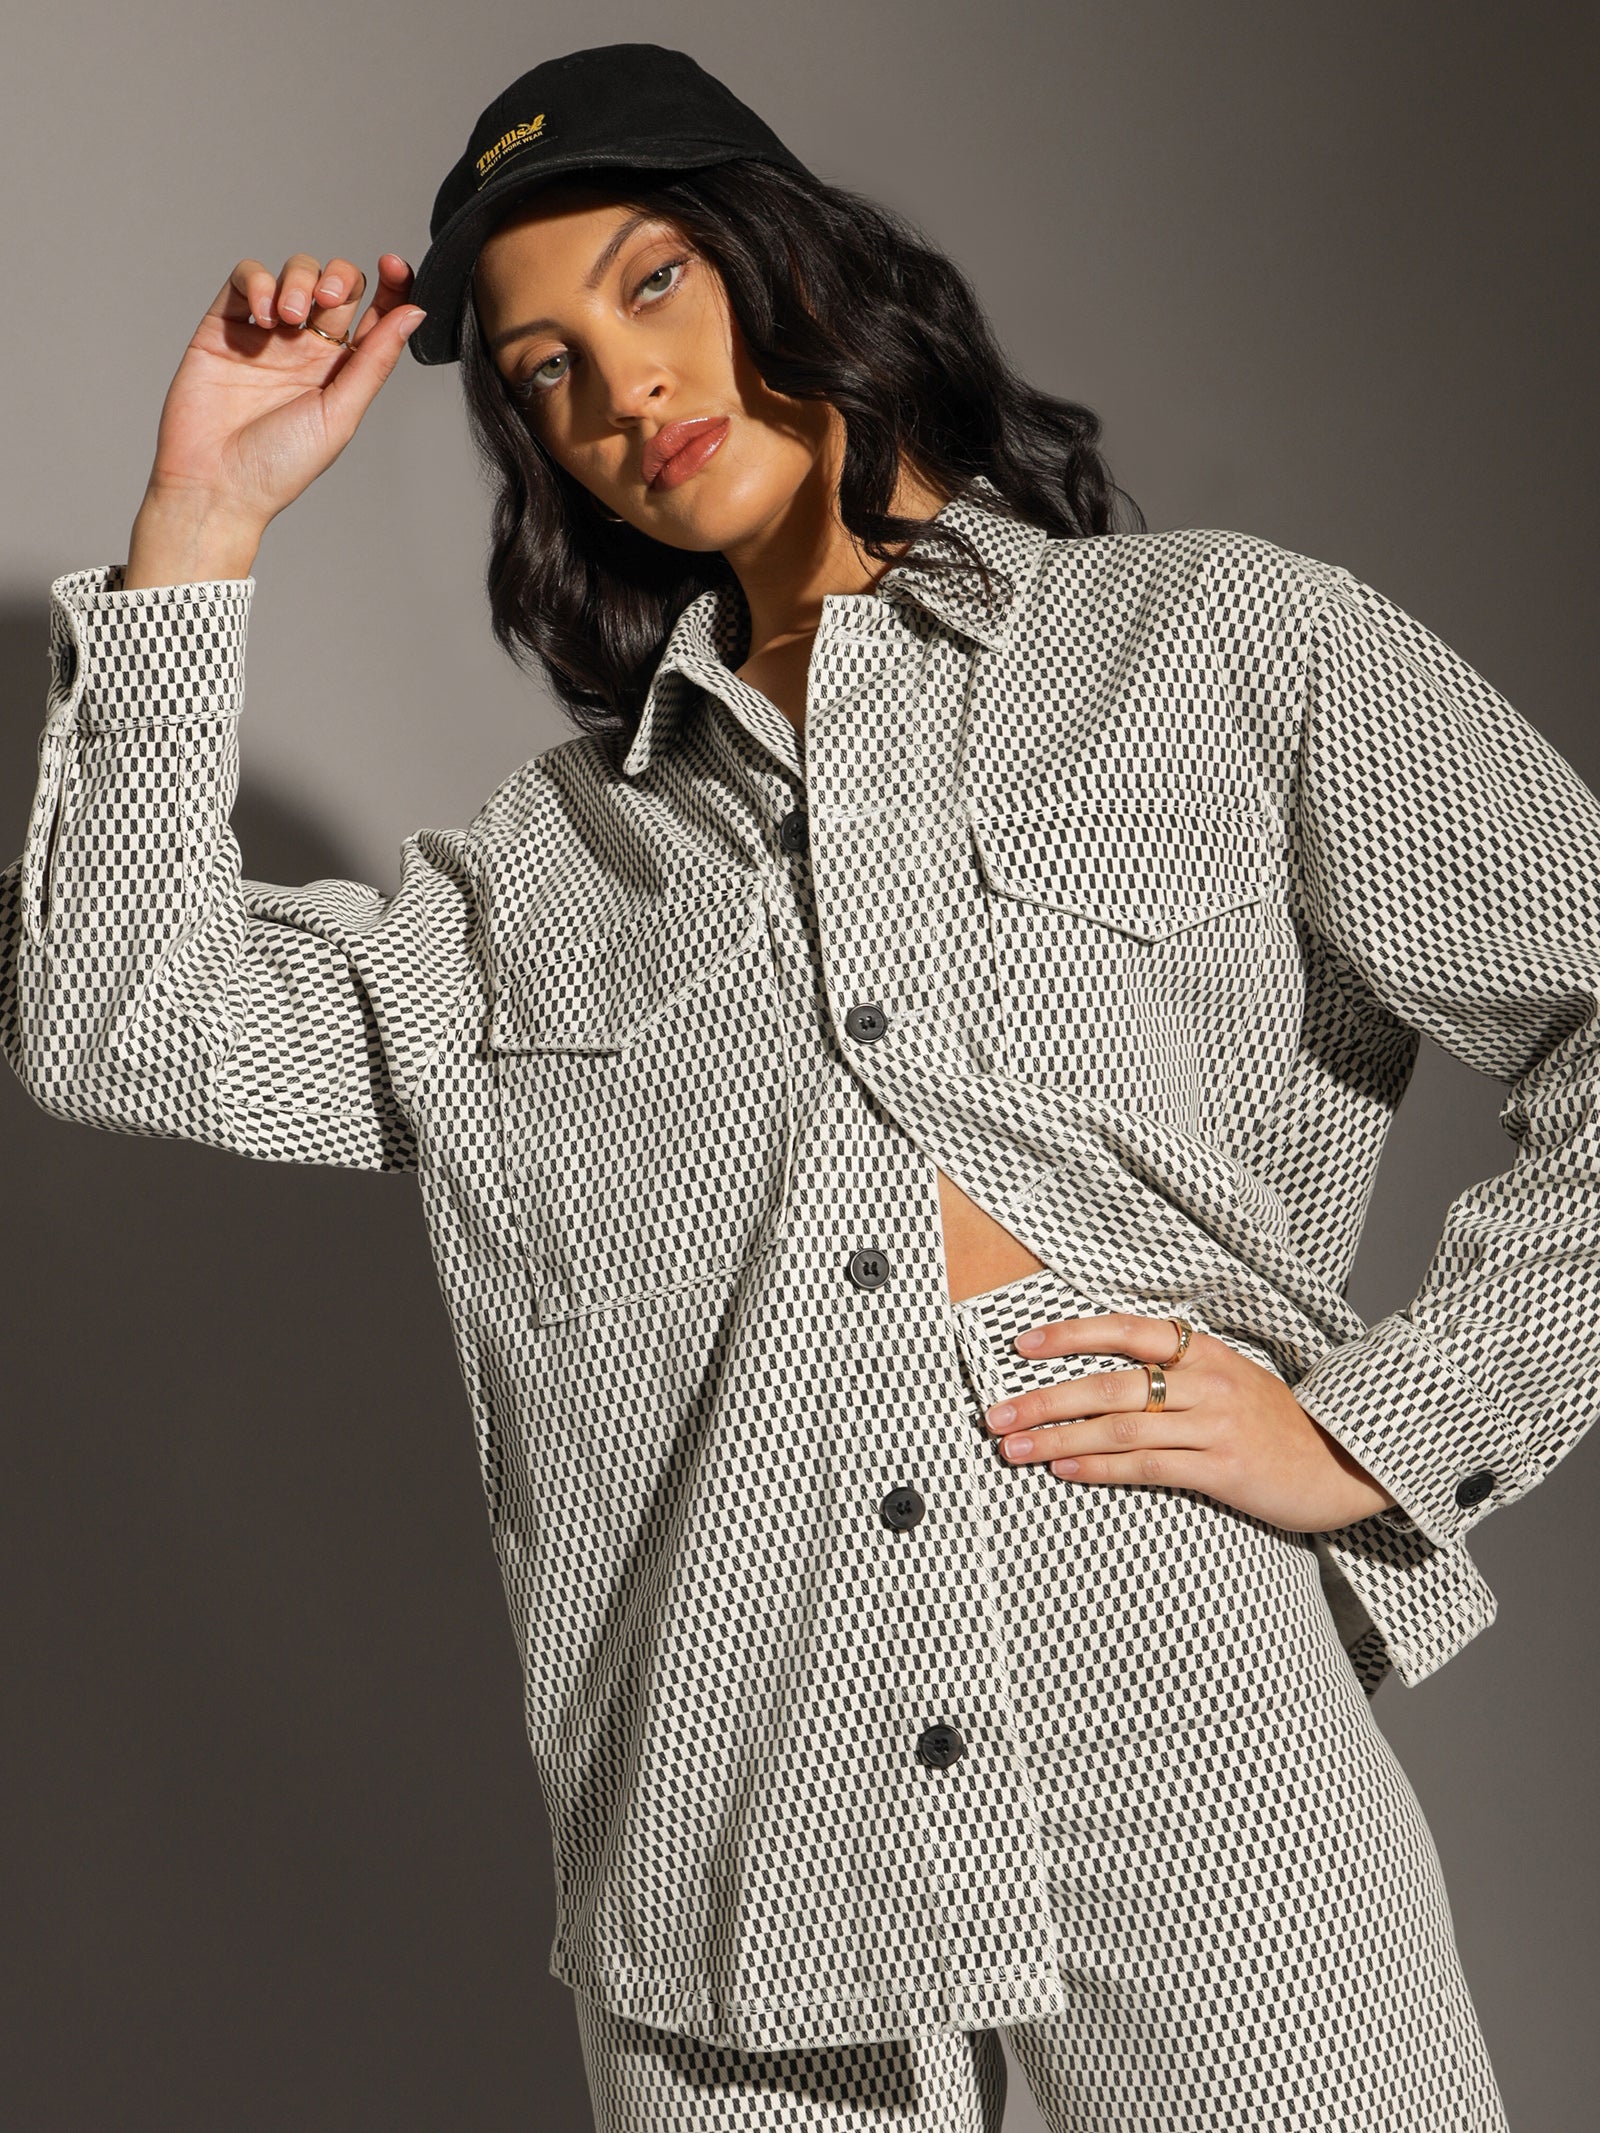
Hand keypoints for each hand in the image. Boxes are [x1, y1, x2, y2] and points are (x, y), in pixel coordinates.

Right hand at [128, 250, 426, 572]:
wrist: (215, 483)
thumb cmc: (281, 464)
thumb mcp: (341, 413)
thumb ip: (376, 361)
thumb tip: (416, 312)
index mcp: (341, 370)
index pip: (374, 314)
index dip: (390, 284)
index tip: (394, 265)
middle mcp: (307, 348)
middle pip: (335, 284)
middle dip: (339, 277)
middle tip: (328, 300)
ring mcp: (266, 333)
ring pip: (293, 273)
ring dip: (299, 279)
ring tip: (291, 316)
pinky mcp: (224, 325)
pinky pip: (244, 278)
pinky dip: (257, 281)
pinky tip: (265, 313)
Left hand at [982, 1312, 1398, 1533]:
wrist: (1346, 1464)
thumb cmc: (1277, 1424)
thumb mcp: (1230, 1381)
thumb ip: (1176, 1375)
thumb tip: (1099, 1383)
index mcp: (1206, 1350)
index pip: (1126, 1330)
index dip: (1070, 1334)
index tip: (1021, 1344)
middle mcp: (1208, 1380)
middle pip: (1110, 1383)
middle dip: (1044, 1398)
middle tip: (993, 1413)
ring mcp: (1217, 1424)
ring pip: (1121, 1426)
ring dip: (1058, 1438)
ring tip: (1013, 1448)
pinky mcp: (1225, 1468)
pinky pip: (1149, 1467)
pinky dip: (1100, 1469)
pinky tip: (1064, 1471)